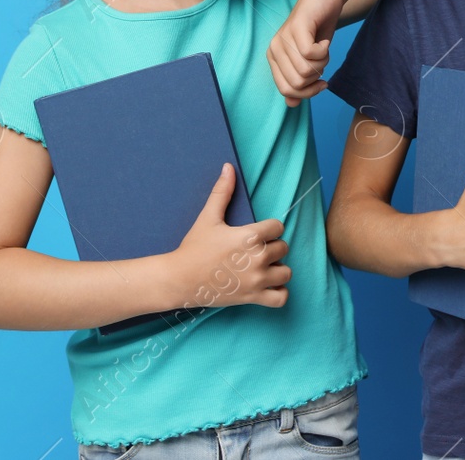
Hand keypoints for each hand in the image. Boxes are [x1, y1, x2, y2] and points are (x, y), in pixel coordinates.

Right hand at [165, 163, 290, 308]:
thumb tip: (229, 167)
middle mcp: (257, 258)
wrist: (179, 279)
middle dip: (271, 247)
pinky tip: (267, 285)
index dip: (269, 228)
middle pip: (283, 248)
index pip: (278, 226)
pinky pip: (281, 297)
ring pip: (285, 272)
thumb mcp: (208, 217)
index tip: (257, 232)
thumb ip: (222, 192)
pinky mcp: (252, 297)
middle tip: (253, 250)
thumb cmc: (193, 247)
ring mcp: (256, 280)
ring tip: (262, 267)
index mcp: (249, 236)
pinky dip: (279, 292)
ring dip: (277, 269)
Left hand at [268, 0, 344, 105]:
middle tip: (322, 59)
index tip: (322, 83)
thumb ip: (299, 80)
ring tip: (323, 47)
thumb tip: (291, 104)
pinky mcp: (297, 28)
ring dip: (323, 62)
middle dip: (317, 76)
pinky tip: (324, 40)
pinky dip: (325, 51)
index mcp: (273, 58)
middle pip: (297, 83)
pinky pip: (311, 55)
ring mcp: (284, 38)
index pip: (286, 90)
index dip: (307, 92)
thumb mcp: (309, 59)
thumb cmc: (319, 28)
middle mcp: (274, 48)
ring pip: (306, 70)